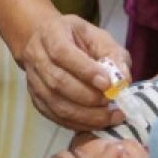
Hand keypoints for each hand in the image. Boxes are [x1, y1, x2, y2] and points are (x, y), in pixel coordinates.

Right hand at [19, 14, 129, 130]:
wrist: (44, 41)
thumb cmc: (75, 36)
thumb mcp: (96, 35)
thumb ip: (113, 54)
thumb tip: (123, 80)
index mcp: (51, 34)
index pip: (62, 53)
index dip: (84, 70)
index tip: (107, 84)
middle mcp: (36, 57)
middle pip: (58, 82)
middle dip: (88, 97)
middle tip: (112, 103)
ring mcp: (34, 80)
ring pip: (56, 104)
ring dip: (86, 115)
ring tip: (110, 116)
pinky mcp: (36, 99)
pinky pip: (55, 117)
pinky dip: (78, 124)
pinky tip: (97, 122)